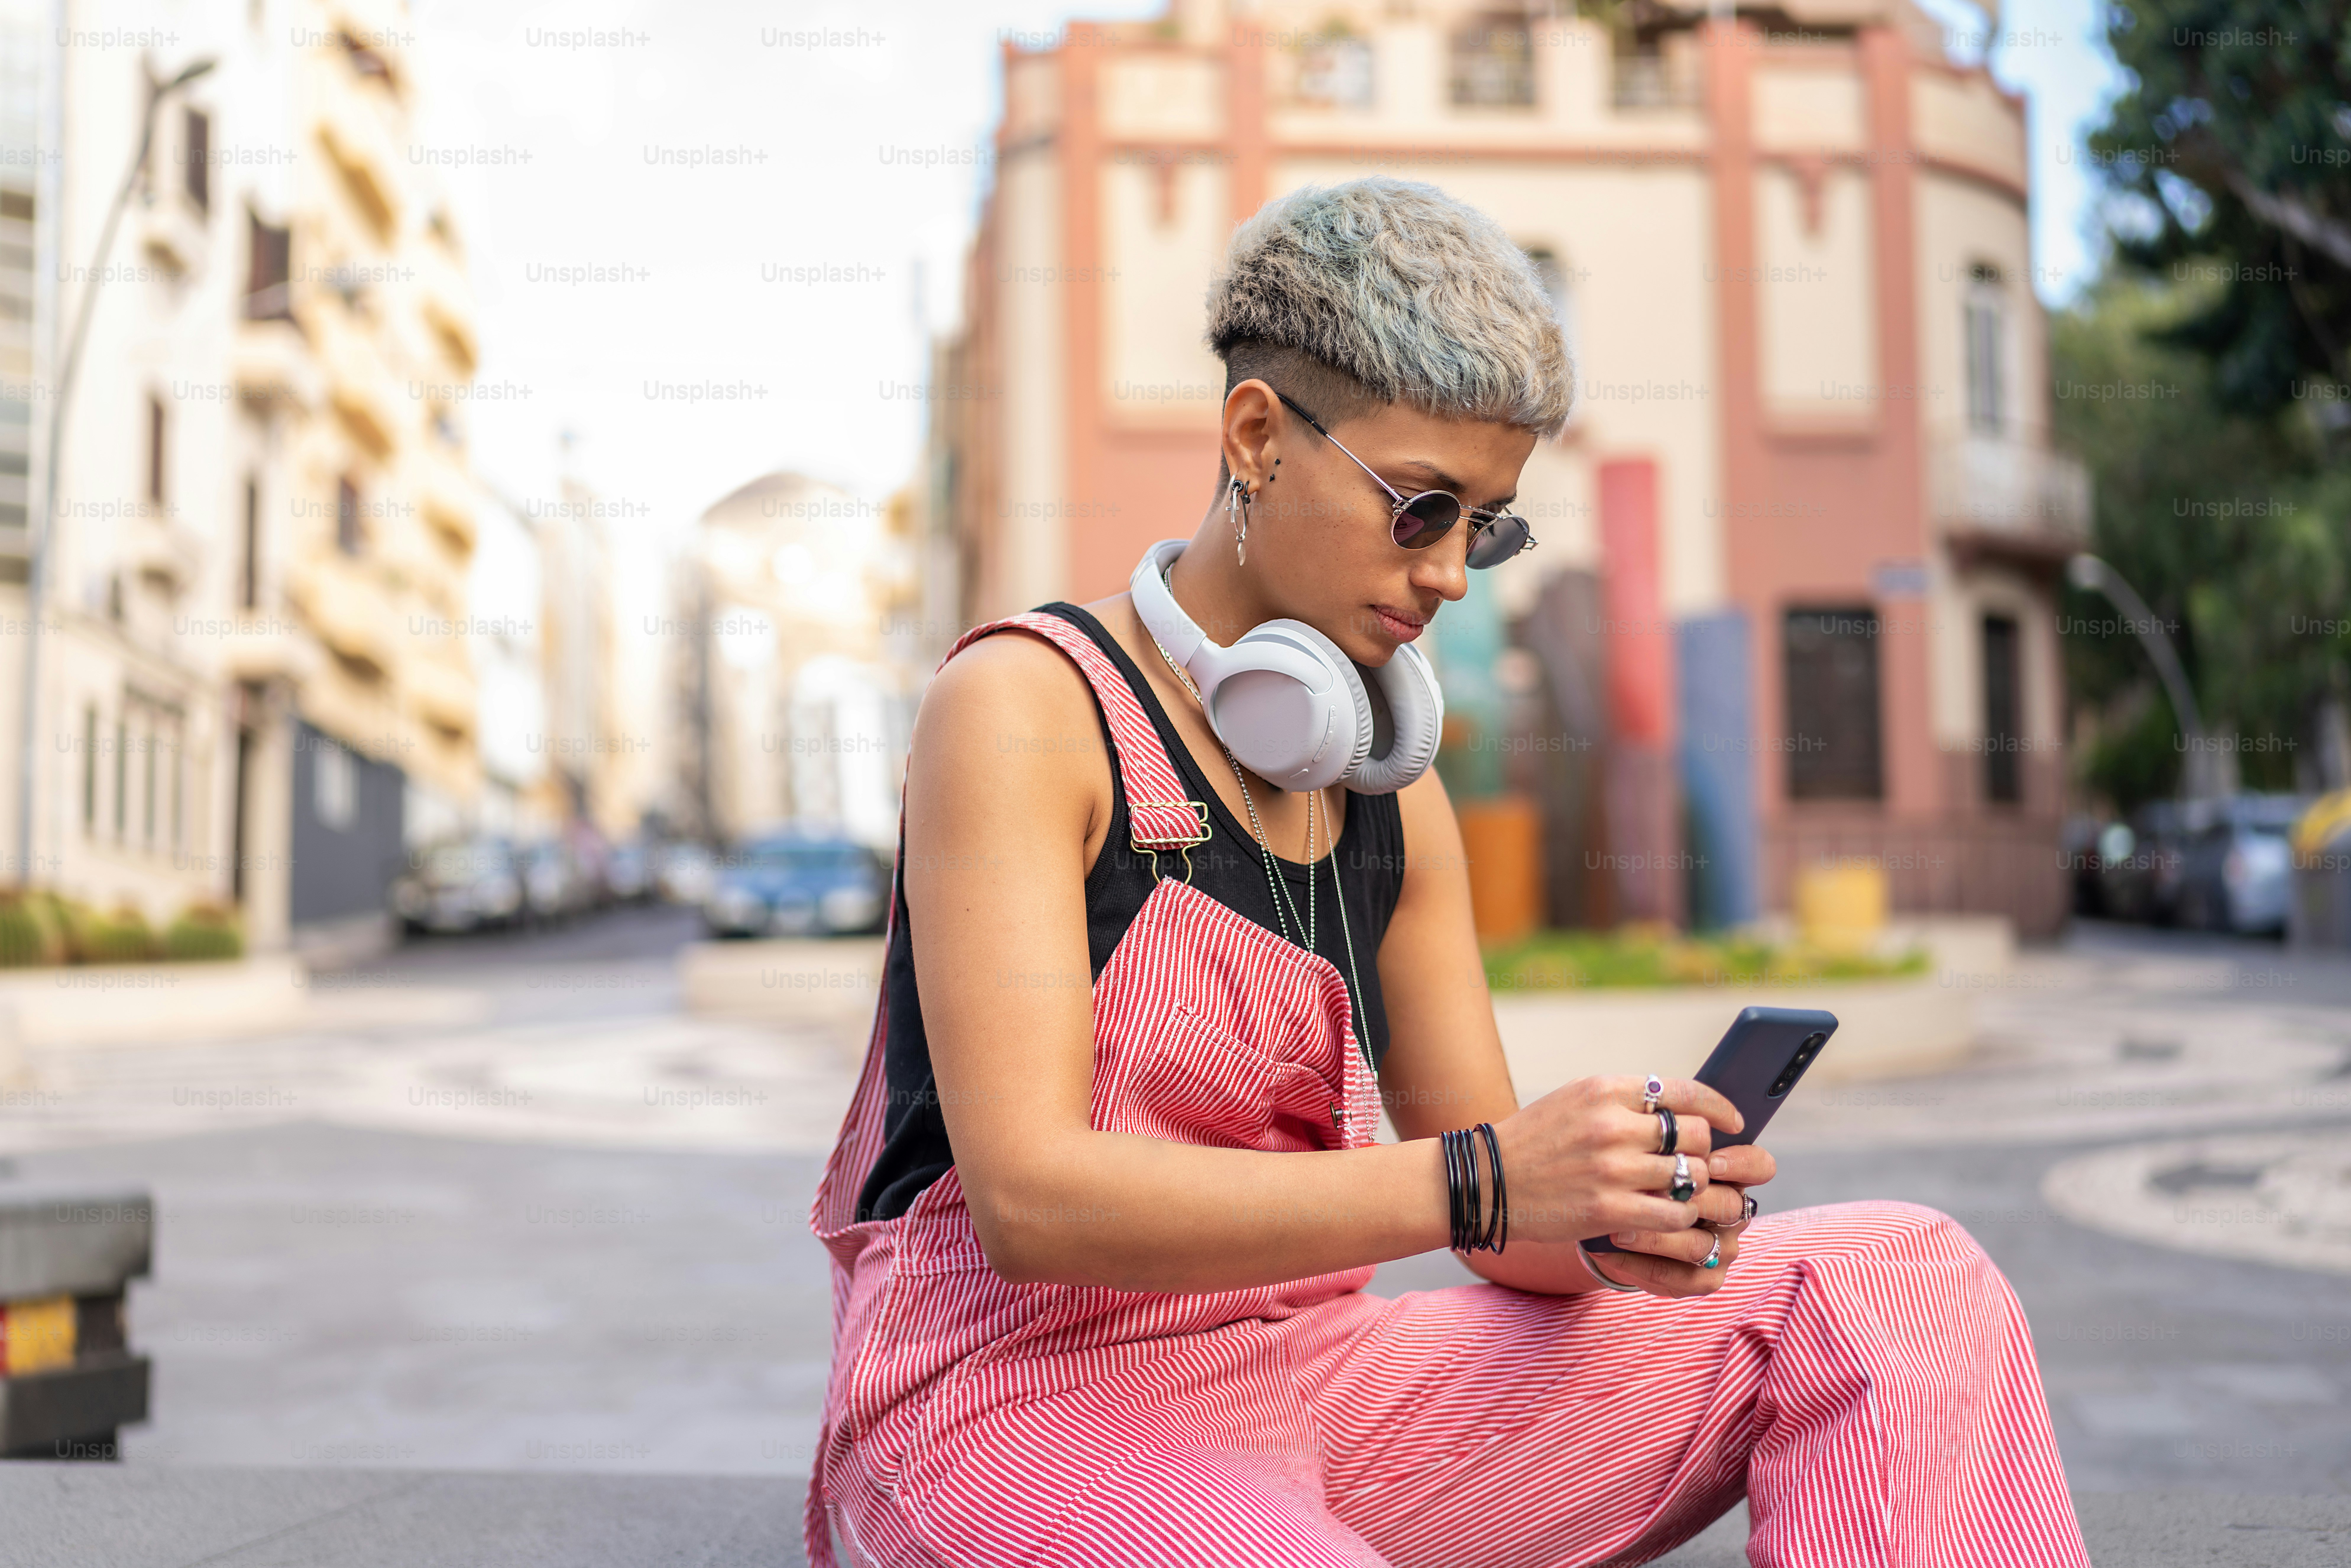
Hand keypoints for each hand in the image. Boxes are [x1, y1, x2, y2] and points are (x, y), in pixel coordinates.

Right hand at [1489, 1074, 1750, 1252]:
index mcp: (1605, 1090)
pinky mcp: (1608, 1211)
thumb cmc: (1536, 1139)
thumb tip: (1682, 1107)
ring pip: (1689, 1176)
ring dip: (1694, 1187)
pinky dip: (1680, 1217)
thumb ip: (1626, 1099)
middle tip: (1697, 1163)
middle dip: (1703, 1151)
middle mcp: (1611, 1125)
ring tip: (1685, 1192)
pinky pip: (1673, 1214)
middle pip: (1694, 1135)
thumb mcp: (1576, 1100)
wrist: (1486, 1180)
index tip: (1733, 1121)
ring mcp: (1611, 1169)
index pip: (1684, 1092)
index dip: (1719, 1107)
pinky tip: (1670, 1216)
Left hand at [1586, 1152, 1773, 1298]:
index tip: (1710, 1160)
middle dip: (1688, 1200)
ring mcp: (1722, 1246)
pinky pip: (1683, 1278)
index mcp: (1730, 1173)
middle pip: (1730, 1206)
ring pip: (1700, 1245)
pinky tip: (1609, 1252)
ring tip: (1617, 1230)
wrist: (1615, 1215)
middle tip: (1647, 1194)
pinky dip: (1642, 1266)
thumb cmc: (1637, 1171)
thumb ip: (1663, 1134)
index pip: (1759, 1165)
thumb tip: (1656, 1113)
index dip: (1741, 1163)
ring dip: (1656, 1237)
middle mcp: (1732, 1210)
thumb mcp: (1648, 1146)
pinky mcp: (1706, 1277)